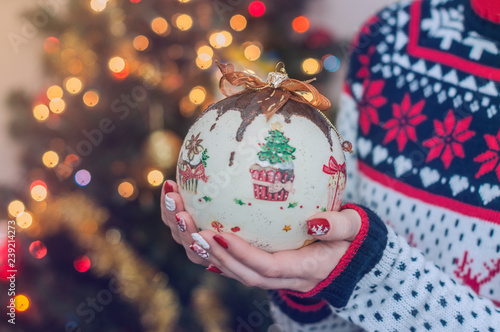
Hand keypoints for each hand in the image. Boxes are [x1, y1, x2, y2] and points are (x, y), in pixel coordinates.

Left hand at [161, 180, 361, 292]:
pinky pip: (231, 259)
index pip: (265, 268)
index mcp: (302, 270)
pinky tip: (189, 221)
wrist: (347, 256)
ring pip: (230, 269)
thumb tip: (317, 222)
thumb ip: (341, 226)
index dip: (239, 254)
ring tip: (180, 217)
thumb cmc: (350, 239)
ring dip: (202, 248)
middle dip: (211, 253)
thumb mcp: (355, 228)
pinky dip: (209, 245)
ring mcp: (269, 273)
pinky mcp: (260, 263)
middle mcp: (281, 277)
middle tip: (188, 226)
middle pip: (239, 273)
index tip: (216, 233)